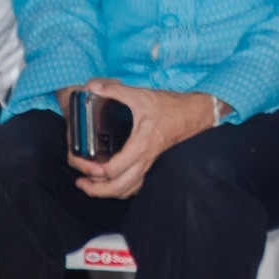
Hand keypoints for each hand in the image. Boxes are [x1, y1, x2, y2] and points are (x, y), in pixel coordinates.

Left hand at [67, 81, 217, 199]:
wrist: (196, 114)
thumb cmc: (170, 106)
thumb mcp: (141, 95)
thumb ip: (115, 90)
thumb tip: (93, 86)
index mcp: (140, 146)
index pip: (113, 170)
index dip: (95, 172)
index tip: (84, 165)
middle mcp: (146, 161)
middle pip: (118, 189)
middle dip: (97, 190)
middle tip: (82, 183)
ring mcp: (152, 166)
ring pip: (128, 191)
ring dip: (109, 192)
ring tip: (94, 185)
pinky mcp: (156, 166)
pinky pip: (137, 186)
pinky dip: (123, 189)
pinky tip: (114, 180)